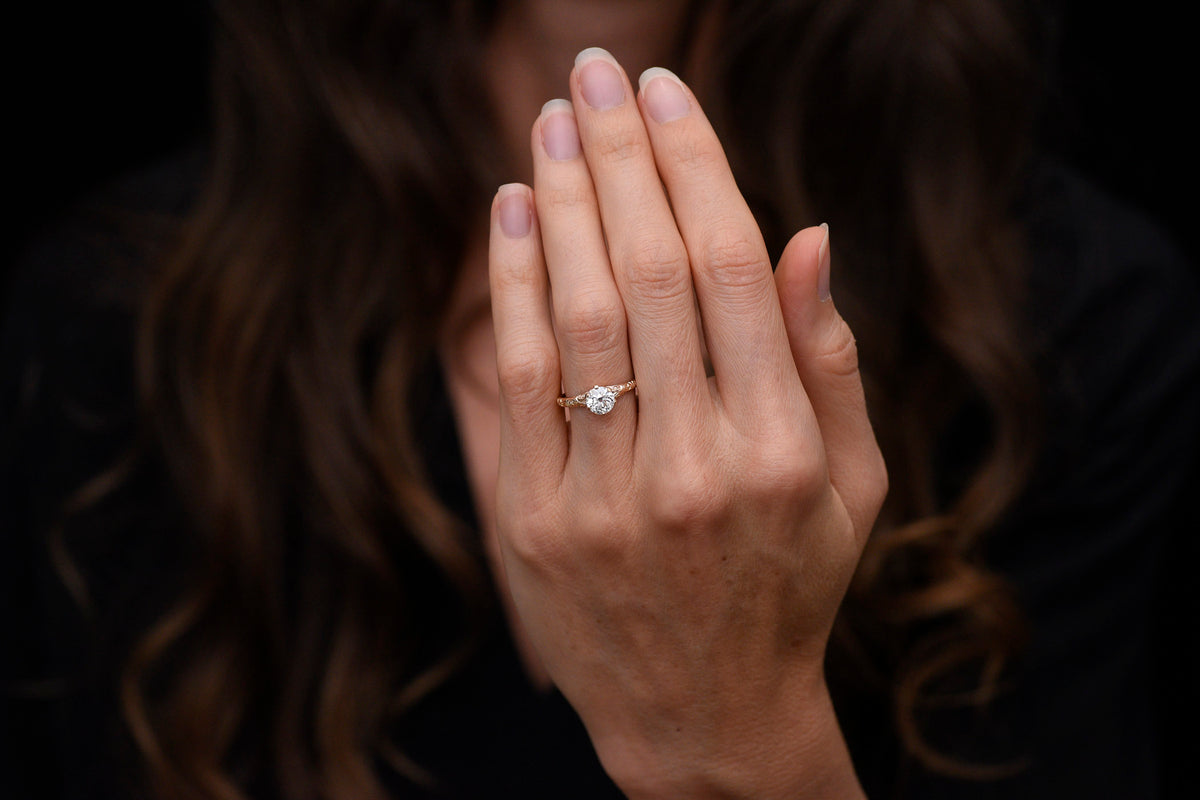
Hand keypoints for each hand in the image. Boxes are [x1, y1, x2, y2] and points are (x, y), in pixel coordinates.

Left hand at [488, 48, 885, 798]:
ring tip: (552, 122)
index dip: (695, 168)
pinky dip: (512, 285)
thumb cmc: (789, 588)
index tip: (667, 95)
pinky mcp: (536, 521)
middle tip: (597, 75)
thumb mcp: (851, 487)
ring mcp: (607, 499)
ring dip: (562, 202)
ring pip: (577, 314)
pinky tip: (513, 211)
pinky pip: (518, 379)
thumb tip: (810, 234)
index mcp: (783, 453)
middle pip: (647, 273)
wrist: (702, 717)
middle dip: (620, 157)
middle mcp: (696, 469)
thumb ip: (830, 361)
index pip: (731, 271)